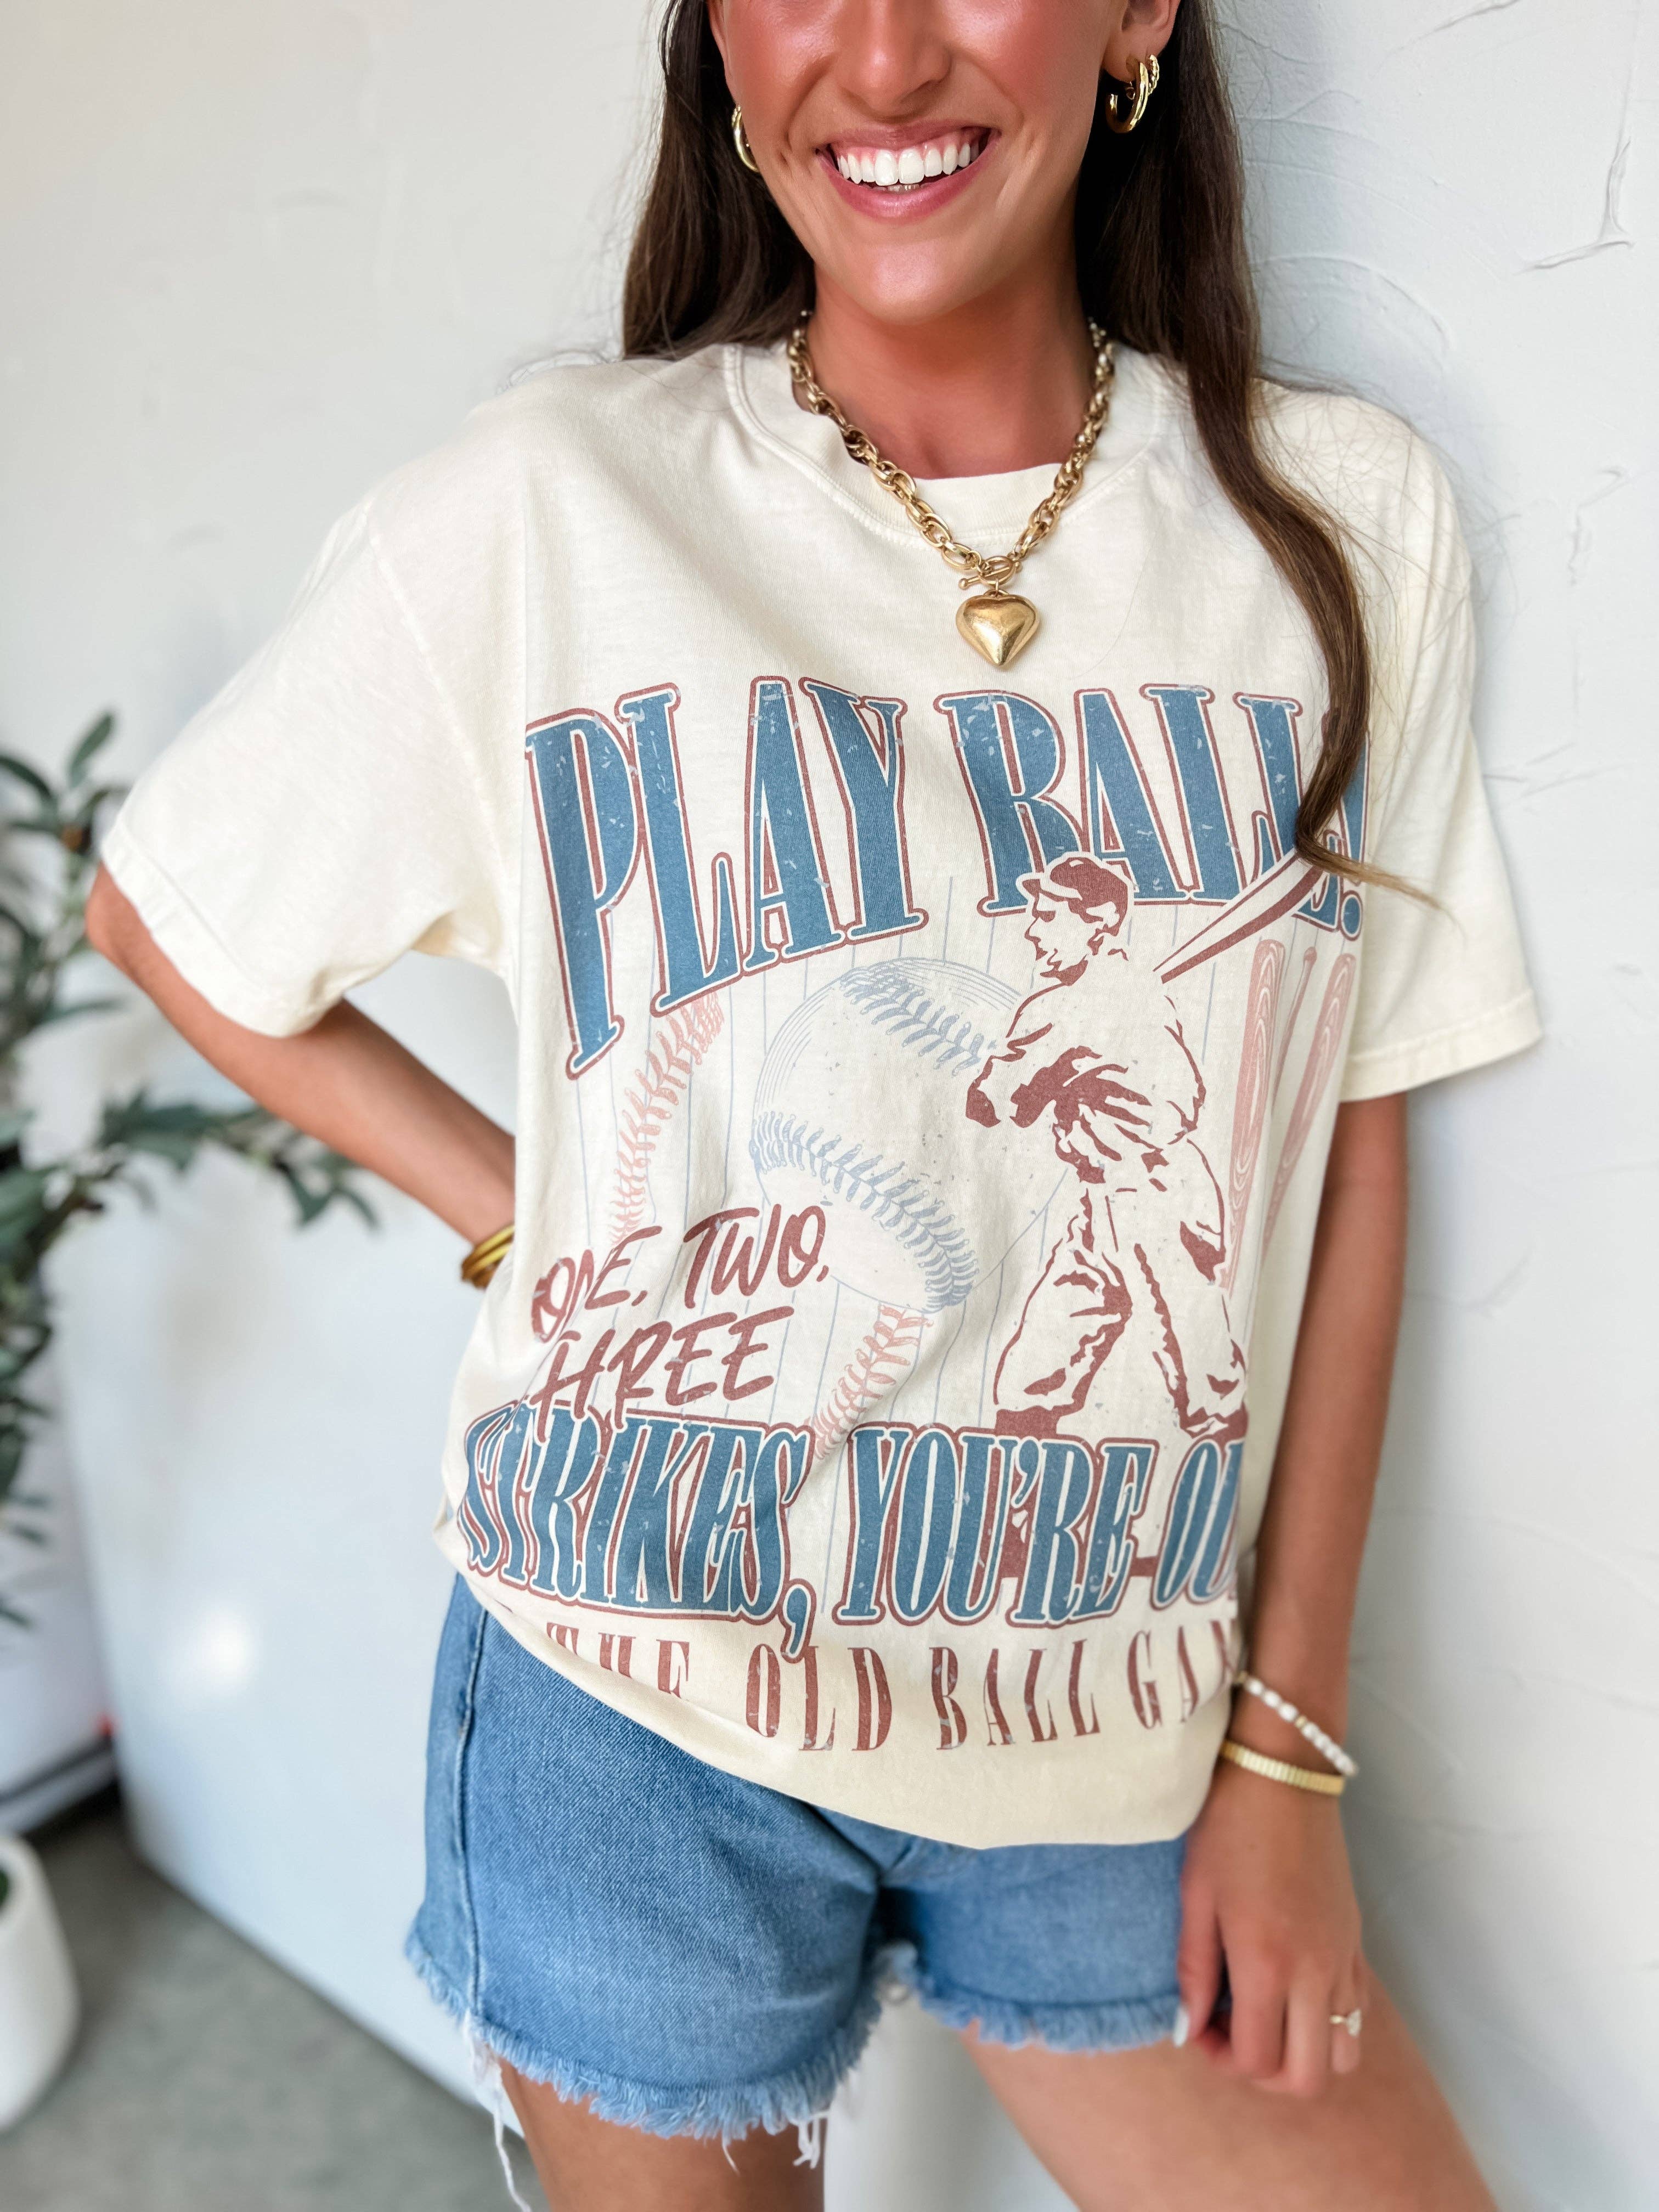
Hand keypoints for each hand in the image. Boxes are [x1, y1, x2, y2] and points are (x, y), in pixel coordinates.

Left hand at [1175, 1750, 1366, 2097]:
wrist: (1284, 1773)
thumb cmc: (1229, 1826)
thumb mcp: (1196, 1895)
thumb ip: (1193, 1970)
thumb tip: (1188, 2027)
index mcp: (1268, 1962)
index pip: (1257, 2061)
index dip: (1221, 2059)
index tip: (1200, 2025)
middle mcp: (1315, 1973)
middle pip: (1308, 2078)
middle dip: (1265, 2072)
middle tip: (1232, 2031)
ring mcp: (1344, 1960)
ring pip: (1343, 2054)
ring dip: (1303, 2053)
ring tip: (1265, 2014)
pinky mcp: (1357, 1942)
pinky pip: (1357, 2013)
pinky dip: (1327, 2023)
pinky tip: (1291, 1987)